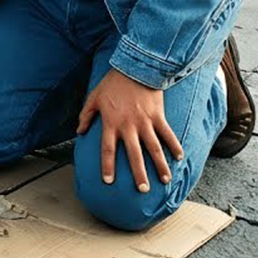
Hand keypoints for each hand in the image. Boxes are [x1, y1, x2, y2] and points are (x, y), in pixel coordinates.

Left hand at [76, 69, 182, 191]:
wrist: (134, 67)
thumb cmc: (112, 83)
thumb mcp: (94, 97)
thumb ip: (86, 115)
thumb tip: (79, 131)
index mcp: (111, 123)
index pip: (108, 150)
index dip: (107, 166)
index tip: (108, 181)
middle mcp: (128, 126)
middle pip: (134, 155)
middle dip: (139, 174)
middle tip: (143, 190)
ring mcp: (145, 122)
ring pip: (153, 148)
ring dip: (160, 165)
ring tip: (165, 180)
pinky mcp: (158, 116)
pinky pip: (167, 134)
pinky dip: (174, 146)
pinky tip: (179, 158)